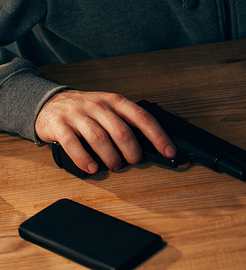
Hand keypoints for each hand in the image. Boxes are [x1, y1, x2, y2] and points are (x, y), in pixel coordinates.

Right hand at [35, 90, 177, 173]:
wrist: (51, 103)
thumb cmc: (88, 109)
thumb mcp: (112, 106)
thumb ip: (134, 116)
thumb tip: (169, 125)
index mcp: (115, 101)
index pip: (142, 117)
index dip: (158, 135)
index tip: (169, 151)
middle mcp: (98, 106)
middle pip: (121, 130)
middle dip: (133, 151)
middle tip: (134, 161)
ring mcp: (78, 115)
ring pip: (99, 138)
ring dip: (111, 157)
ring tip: (114, 166)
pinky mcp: (60, 126)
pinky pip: (72, 144)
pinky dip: (83, 159)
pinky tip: (91, 168)